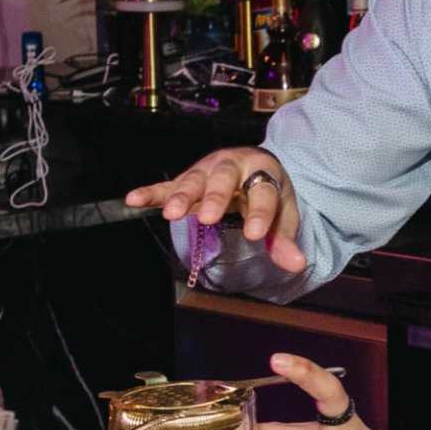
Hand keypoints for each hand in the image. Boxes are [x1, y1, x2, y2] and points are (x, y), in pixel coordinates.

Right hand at [125, 147, 302, 279]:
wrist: (253, 165)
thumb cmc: (268, 192)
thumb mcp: (283, 213)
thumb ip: (283, 238)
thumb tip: (297, 264)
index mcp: (264, 171)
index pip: (263, 192)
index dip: (259, 213)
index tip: (254, 234)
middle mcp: (234, 166)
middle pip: (224, 179)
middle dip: (215, 197)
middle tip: (208, 218)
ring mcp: (207, 170)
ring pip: (194, 179)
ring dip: (182, 195)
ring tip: (171, 214)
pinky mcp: (186, 178)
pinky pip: (166, 184)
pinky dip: (150, 192)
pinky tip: (133, 199)